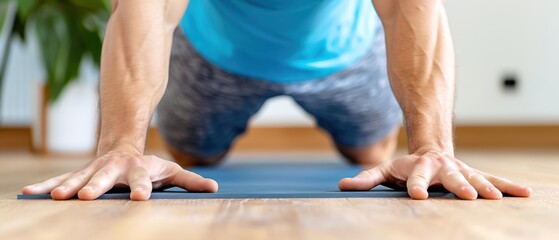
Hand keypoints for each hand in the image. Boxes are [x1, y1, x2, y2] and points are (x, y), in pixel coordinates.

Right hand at [21, 152, 217, 199]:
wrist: (123, 146)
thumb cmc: (150, 166)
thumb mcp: (171, 171)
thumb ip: (190, 180)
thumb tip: (215, 187)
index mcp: (139, 170)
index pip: (143, 180)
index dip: (142, 188)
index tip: (141, 198)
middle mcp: (115, 168)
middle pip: (106, 177)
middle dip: (96, 186)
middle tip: (85, 196)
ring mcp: (95, 170)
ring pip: (79, 176)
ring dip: (66, 186)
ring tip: (56, 197)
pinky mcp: (80, 174)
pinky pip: (61, 179)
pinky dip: (47, 186)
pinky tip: (30, 193)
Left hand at [338, 151, 531, 199]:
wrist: (432, 151)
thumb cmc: (405, 167)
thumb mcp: (384, 171)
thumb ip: (365, 179)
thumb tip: (340, 186)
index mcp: (418, 169)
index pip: (415, 179)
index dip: (415, 186)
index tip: (418, 196)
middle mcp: (442, 169)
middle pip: (451, 178)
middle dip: (460, 186)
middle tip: (469, 196)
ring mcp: (461, 171)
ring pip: (476, 178)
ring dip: (488, 187)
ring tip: (499, 198)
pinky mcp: (476, 175)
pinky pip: (494, 180)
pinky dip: (508, 187)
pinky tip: (525, 194)